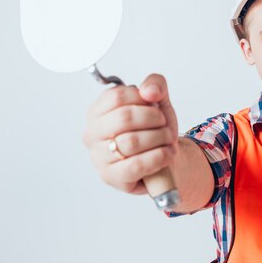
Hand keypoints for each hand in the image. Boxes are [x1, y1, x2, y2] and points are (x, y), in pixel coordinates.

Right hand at [82, 74, 178, 193]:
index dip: (142, 99)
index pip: (117, 96)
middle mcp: (92, 134)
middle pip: (124, 118)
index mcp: (98, 111)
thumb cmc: (155, 129)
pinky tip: (167, 154)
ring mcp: (99, 157)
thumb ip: (156, 85)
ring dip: (159, 138)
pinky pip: (136, 165)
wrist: (165, 158)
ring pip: (131, 142)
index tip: (154, 106)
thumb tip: (149, 91)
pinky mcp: (112, 177)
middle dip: (153, 118)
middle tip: (164, 124)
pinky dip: (158, 157)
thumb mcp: (159, 101)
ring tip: (168, 139)